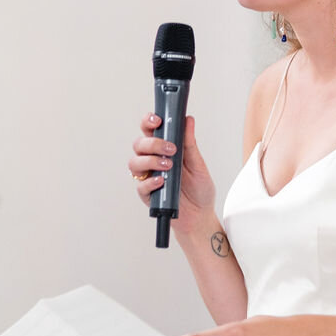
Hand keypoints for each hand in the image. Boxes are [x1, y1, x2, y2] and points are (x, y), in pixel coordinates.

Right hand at [128, 114, 215, 232]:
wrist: (200, 214)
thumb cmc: (199, 188)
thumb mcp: (198, 163)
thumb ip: (189, 143)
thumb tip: (187, 120)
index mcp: (164, 149)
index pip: (150, 130)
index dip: (149, 121)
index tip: (157, 120)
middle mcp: (153, 160)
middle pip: (139, 144)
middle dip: (152, 143)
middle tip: (170, 149)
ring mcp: (148, 176)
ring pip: (134, 162)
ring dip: (150, 161)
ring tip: (168, 166)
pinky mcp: (146, 193)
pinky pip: (140, 185)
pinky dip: (150, 181)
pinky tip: (162, 182)